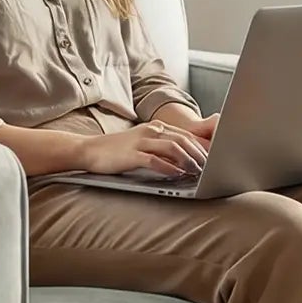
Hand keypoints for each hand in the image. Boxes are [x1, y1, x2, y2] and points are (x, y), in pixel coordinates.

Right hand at [81, 122, 209, 179]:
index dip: (201, 146)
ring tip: (196, 171)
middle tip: (210, 167)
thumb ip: (159, 148)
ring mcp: (141, 141)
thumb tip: (180, 161)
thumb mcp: (140, 144)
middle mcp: (150, 131)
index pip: (184, 135)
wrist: (88, 150)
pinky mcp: (132, 154)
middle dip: (199, 153)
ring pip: (173, 147)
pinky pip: (155, 160)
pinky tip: (177, 175)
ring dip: (187, 160)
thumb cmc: (115, 151)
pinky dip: (169, 167)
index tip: (212, 158)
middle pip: (183, 139)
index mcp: (155, 127)